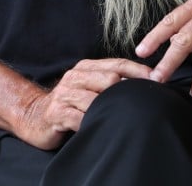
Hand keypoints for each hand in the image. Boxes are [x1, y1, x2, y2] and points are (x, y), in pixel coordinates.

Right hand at [15, 58, 152, 149]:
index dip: (138, 71)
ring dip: (111, 109)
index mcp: (85, 68)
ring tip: (124, 117)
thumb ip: (109, 83)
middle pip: (109, 78)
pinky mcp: (57, 113)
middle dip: (127, 91)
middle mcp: (75, 77)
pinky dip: (92, 123)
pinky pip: (80, 118)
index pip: (117, 64)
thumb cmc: (69, 104)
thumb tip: (144, 83)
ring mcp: (65, 94)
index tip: (158, 79)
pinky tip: (100, 128)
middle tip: (143, 102)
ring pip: (96, 99)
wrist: (34, 116)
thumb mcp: (87, 87)